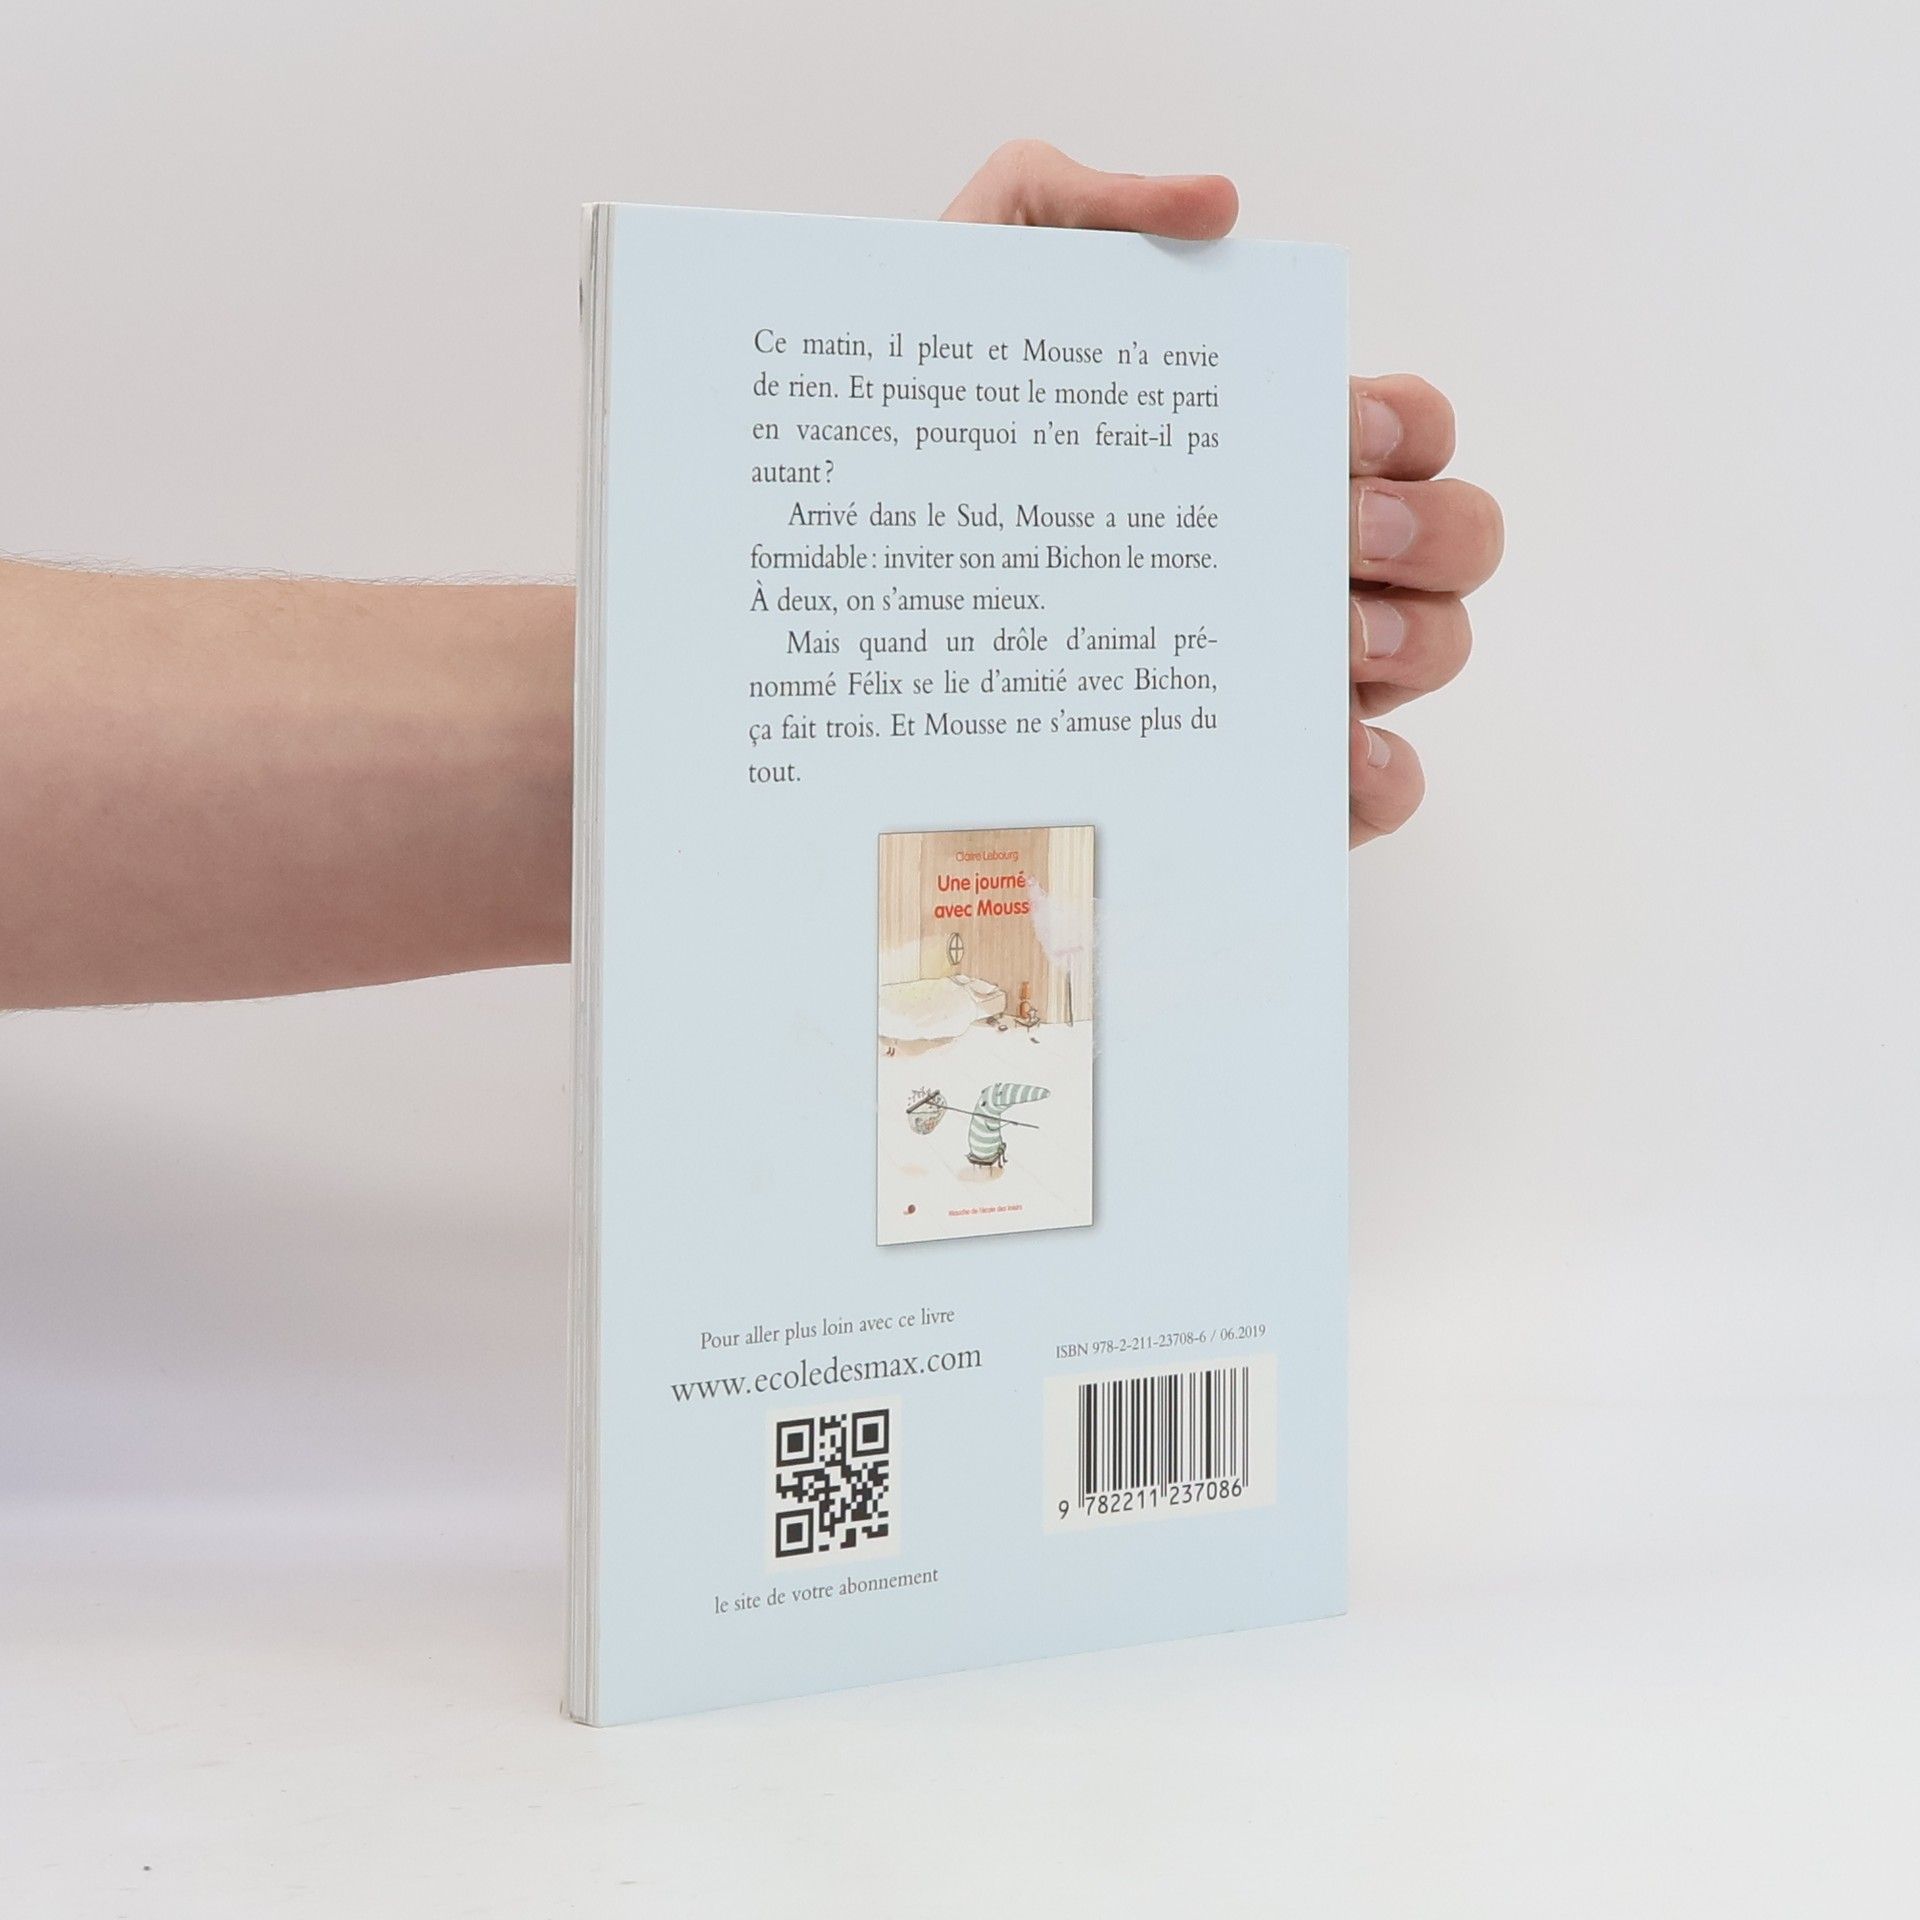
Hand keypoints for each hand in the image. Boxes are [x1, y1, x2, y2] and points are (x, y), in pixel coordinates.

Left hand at [944, 141, 1503, 845]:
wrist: (842, 589)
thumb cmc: (924, 449)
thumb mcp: (977, 297)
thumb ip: (1080, 209)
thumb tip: (1217, 205)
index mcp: (1259, 450)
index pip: (1405, 428)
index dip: (1406, 422)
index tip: (1334, 424)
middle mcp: (1290, 558)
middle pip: (1450, 539)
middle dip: (1427, 530)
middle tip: (1339, 535)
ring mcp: (1283, 672)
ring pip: (1433, 652)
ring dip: (1414, 641)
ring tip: (1329, 643)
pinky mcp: (1253, 777)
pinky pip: (1373, 789)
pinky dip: (1382, 771)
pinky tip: (1329, 751)